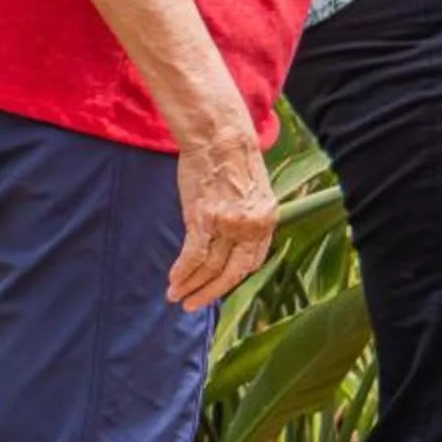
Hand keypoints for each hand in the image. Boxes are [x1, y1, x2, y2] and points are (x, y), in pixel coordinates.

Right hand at [168, 125, 276, 310]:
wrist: (221, 136)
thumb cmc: (233, 160)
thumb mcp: (252, 193)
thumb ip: (246, 219)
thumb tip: (233, 242)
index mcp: (267, 220)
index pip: (251, 263)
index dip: (231, 279)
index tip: (216, 287)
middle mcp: (251, 226)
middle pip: (231, 273)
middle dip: (210, 292)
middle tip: (193, 306)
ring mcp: (228, 224)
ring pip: (209, 268)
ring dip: (190, 285)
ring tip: (176, 296)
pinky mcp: (204, 219)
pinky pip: (193, 256)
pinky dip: (182, 272)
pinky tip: (173, 282)